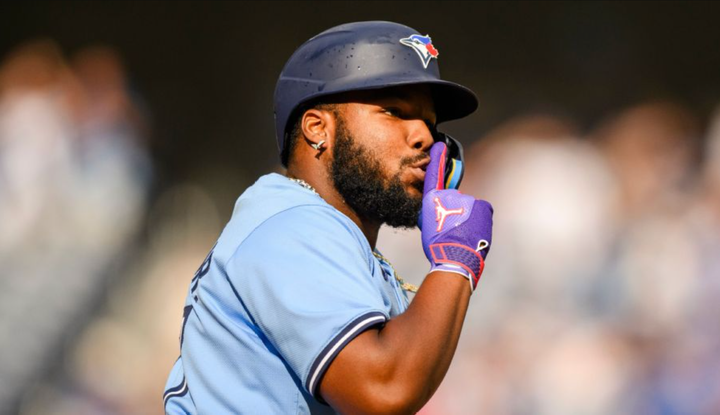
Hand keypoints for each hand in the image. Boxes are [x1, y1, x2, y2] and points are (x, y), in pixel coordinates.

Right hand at [419, 142, 492, 291]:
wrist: (455, 258)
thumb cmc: (438, 246)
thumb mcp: (427, 226)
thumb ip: (433, 212)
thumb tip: (440, 209)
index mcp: (433, 199)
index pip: (434, 174)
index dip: (437, 159)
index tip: (440, 146)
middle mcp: (450, 195)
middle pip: (455, 199)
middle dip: (456, 211)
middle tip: (453, 230)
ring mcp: (468, 199)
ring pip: (469, 208)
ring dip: (468, 218)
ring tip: (464, 235)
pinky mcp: (482, 206)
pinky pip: (481, 212)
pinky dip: (479, 220)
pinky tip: (474, 232)